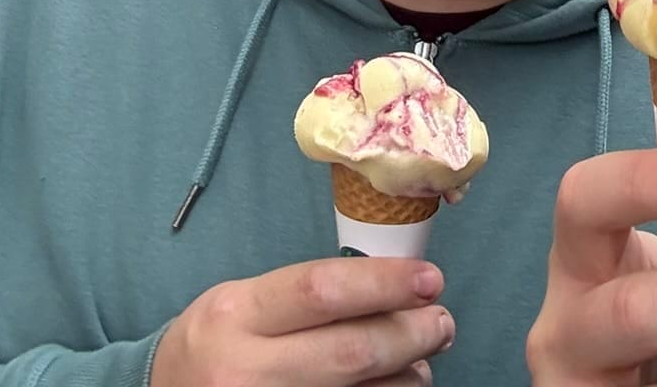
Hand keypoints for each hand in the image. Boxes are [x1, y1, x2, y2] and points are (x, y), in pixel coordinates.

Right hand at [151, 257, 454, 386]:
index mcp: (237, 316)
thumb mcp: (243, 304)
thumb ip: (305, 295)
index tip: (429, 279)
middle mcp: (247, 371)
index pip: (322, 290)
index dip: (385, 283)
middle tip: (441, 322)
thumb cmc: (215, 344)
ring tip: (423, 361)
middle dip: (411, 335)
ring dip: (407, 378)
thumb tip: (391, 289)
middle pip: (350, 352)